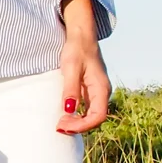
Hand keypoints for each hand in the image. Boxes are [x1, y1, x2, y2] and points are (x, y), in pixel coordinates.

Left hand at [57, 0, 110, 133]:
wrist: (81, 36)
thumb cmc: (77, 49)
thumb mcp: (71, 68)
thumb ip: (71, 89)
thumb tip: (68, 110)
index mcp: (101, 88)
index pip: (98, 116)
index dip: (83, 126)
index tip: (65, 126)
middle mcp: (102, 93)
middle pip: (95, 119)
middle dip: (78, 126)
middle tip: (58, 126)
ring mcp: (97, 92)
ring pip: (91, 115)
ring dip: (77, 123)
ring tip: (60, 123)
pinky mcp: (90, 90)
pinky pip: (87, 109)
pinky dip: (77, 116)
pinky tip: (65, 116)